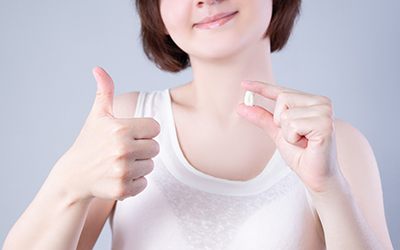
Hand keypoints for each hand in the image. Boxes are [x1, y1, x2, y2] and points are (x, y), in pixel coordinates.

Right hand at [50, 66, 159, 202]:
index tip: (129, 134)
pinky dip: (135, 182)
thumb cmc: (89, 142)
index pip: (155, 128)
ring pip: (151, 166)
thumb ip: (104, 91)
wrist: (74, 176)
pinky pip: (144, 183)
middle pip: (156, 148)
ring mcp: (122, 171)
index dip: (144, 131)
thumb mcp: (97, 116)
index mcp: (120, 128)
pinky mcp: (122, 189)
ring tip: (120, 163)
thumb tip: (98, 68)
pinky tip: (119, 177)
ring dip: (139, 166)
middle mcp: (122, 149)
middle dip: (143, 149)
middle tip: (124, 151)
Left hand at [236, 80, 341, 192]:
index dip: (262, 87)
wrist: (315, 175)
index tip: (243, 84)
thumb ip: (262, 118)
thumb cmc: (301, 154)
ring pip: (286, 114)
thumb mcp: (277, 132)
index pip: (283, 91)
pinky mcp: (325, 124)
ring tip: (302, 141)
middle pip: (283, 98)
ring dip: (287, 133)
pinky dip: (293, 138)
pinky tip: (307, 144)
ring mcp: (325, 112)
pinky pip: (293, 125)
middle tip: (295, 136)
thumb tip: (241, 105)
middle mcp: (321, 102)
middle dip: (280, 122)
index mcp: (312, 101)